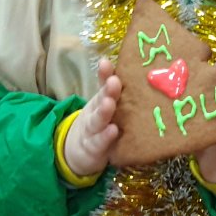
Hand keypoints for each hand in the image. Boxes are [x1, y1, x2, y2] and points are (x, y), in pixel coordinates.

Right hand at [63, 58, 120, 178]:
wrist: (80, 153)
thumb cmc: (102, 128)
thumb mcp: (106, 110)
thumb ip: (116, 95)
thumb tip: (135, 72)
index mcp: (101, 102)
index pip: (103, 86)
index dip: (104, 74)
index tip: (106, 62)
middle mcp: (95, 114)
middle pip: (101, 100)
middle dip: (108, 91)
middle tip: (114, 81)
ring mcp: (92, 132)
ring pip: (98, 120)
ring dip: (104, 111)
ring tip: (109, 103)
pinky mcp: (94, 150)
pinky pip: (100, 143)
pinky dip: (105, 137)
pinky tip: (112, 130)